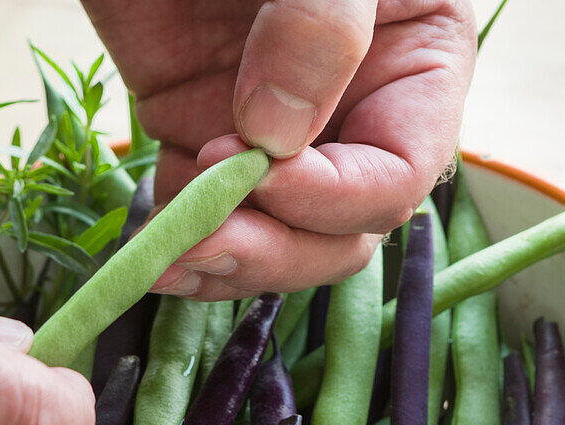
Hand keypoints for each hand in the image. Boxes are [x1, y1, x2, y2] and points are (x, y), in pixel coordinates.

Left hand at [83, 0, 475, 298]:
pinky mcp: (201, 131)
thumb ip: (322, 22)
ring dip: (226, 261)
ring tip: (170, 259)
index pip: (399, 173)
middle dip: (277, 248)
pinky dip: (179, 237)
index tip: (265, 171)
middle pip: (340, 230)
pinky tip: (152, 239)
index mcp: (412, 66)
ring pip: (276, 238)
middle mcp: (350, 113)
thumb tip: (277, 136)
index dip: (336, 195)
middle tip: (205, 240)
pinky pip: (205, 213)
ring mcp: (275, 132)